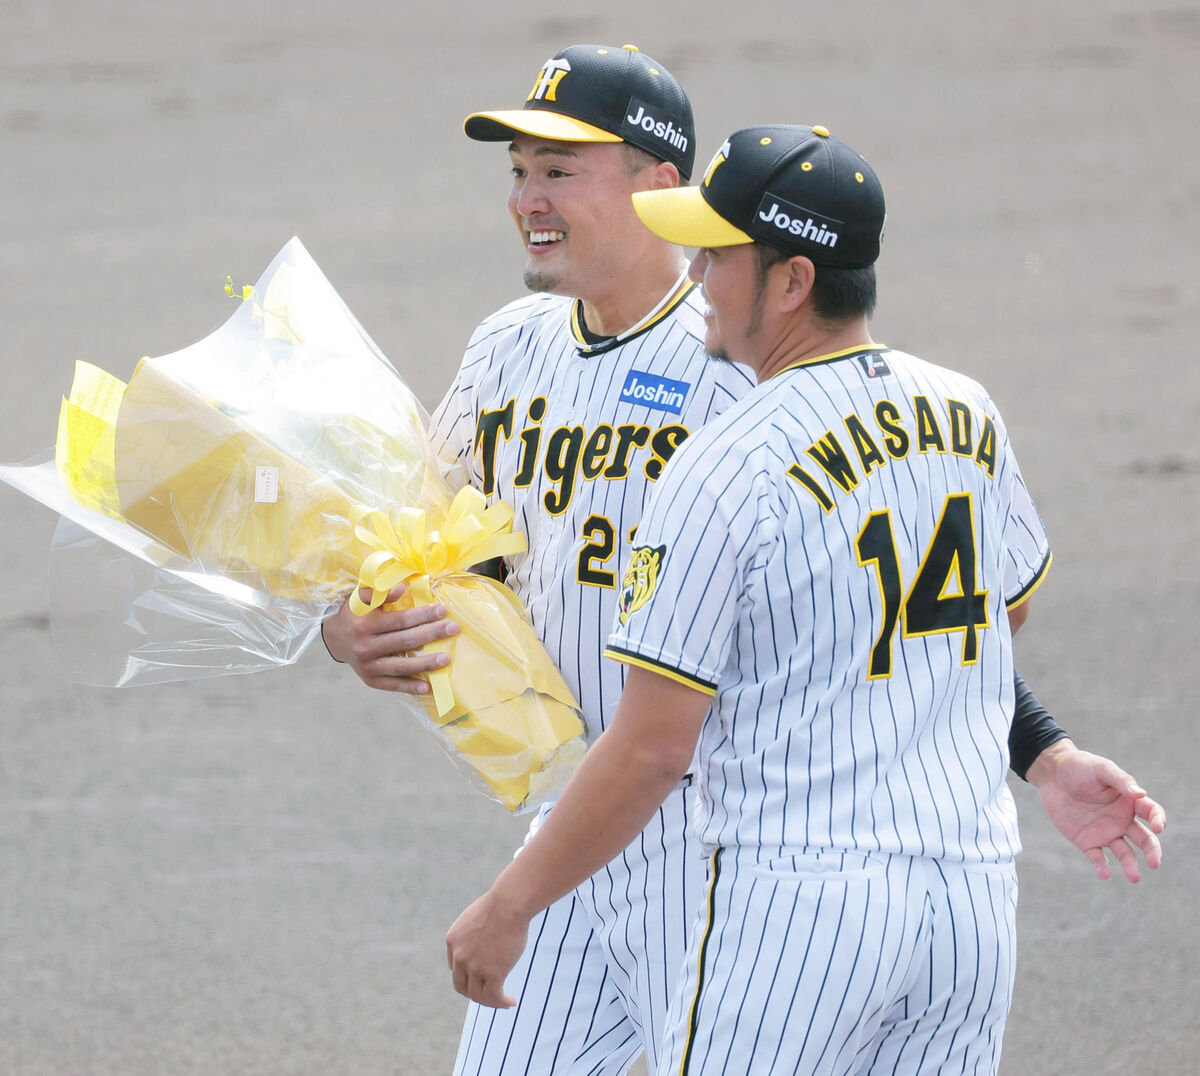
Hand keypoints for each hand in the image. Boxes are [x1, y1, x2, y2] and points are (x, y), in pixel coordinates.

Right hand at [320, 584, 458, 692]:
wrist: (335, 640)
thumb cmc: (355, 615)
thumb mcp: (360, 599)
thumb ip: (379, 592)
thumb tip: (401, 588)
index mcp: (364, 625)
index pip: (399, 620)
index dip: (422, 615)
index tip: (442, 610)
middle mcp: (365, 647)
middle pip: (404, 641)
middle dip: (431, 634)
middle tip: (453, 628)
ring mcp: (368, 666)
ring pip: (401, 666)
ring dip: (425, 663)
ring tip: (446, 658)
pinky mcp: (371, 680)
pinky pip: (394, 685)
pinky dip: (410, 687)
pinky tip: (428, 687)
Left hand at [446, 892, 528, 1008]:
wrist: (509, 904)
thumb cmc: (500, 905)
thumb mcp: (477, 917)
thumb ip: (474, 933)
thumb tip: (485, 941)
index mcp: (452, 941)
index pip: (456, 968)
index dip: (468, 976)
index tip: (481, 978)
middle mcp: (459, 956)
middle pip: (462, 986)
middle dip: (475, 993)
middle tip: (490, 995)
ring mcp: (475, 967)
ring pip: (478, 995)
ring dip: (491, 1001)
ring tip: (504, 1002)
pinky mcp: (493, 973)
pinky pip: (495, 996)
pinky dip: (502, 1002)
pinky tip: (511, 1001)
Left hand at [1027, 740, 1165, 882]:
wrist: (1052, 774)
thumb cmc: (1080, 767)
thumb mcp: (1101, 768)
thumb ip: (1120, 780)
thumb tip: (1141, 794)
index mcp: (1129, 802)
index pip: (1152, 813)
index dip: (1159, 820)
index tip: (1157, 827)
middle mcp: (1122, 820)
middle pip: (1144, 839)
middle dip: (1152, 851)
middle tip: (1155, 863)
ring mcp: (1105, 832)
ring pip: (1124, 852)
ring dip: (1130, 865)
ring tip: (1134, 877)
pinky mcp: (1086, 841)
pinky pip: (1097, 857)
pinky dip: (1102, 866)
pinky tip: (1104, 873)